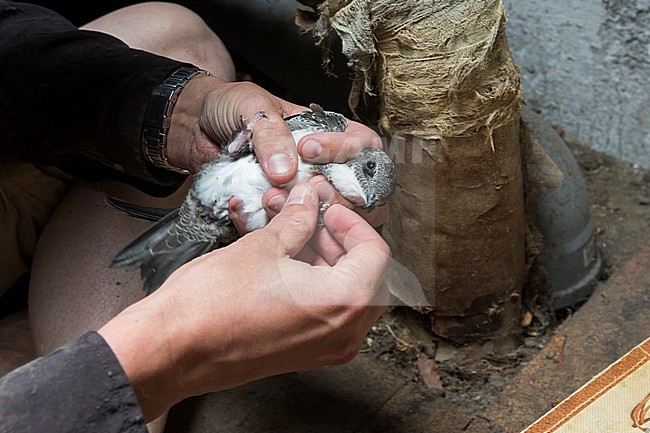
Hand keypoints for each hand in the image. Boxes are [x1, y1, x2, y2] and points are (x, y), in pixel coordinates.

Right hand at [98, 183, 390, 420]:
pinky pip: (325, 312)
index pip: (376, 253)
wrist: (171, 350)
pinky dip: (313, 282)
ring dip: (323, 258)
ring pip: (344, 293)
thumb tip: (308, 201)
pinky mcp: (303, 354)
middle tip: (310, 216)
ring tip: (290, 233)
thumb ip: (297, 220)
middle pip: (365, 274)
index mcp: (344, 303)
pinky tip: (285, 259)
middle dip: (337, 239)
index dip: (352, 222)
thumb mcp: (262, 247)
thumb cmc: (211, 306)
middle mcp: (343, 333)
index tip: (329, 208)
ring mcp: (324, 349)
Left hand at [167, 74, 388, 226]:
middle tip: (302, 187)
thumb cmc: (228, 105)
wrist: (190, 125)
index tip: (310, 149)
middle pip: (351, 191)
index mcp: (325, 133)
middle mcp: (318, 165)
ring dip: (300, 214)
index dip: (346, 151)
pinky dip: (264, 223)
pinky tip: (243, 206)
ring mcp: (296, 191)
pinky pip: (281, 228)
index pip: (362, 146)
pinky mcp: (273, 210)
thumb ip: (273, 135)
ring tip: (270, 198)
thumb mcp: (253, 107)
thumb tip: (286, 172)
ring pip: (321, 216)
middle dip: (329, 193)